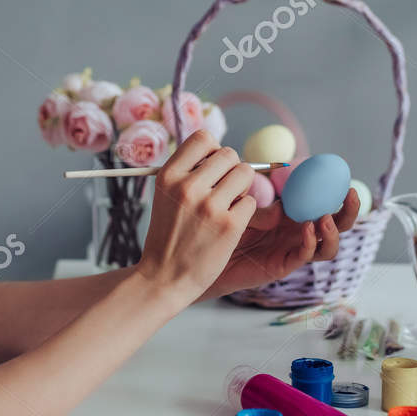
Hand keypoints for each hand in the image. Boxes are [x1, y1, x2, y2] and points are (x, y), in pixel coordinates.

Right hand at [136, 131, 258, 303]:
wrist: (164, 277)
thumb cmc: (168, 235)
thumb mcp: (165, 195)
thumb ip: (188, 171)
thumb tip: (220, 152)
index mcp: (169, 175)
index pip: (203, 138)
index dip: (213, 151)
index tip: (210, 169)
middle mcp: (187, 186)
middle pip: (229, 155)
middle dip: (231, 170)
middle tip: (221, 192)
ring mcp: (209, 206)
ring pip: (245, 174)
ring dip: (241, 189)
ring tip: (225, 207)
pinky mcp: (229, 225)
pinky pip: (251, 202)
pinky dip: (244, 212)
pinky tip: (228, 226)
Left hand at [201, 183, 361, 300]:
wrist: (206, 255)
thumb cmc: (223, 229)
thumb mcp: (246, 211)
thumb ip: (265, 209)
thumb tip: (285, 201)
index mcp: (293, 214)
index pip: (323, 203)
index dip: (337, 193)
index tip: (345, 178)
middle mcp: (298, 233)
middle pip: (335, 225)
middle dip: (348, 212)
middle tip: (349, 194)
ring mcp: (293, 250)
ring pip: (327, 246)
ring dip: (332, 232)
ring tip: (325, 218)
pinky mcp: (283, 265)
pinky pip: (304, 256)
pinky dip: (311, 242)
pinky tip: (308, 229)